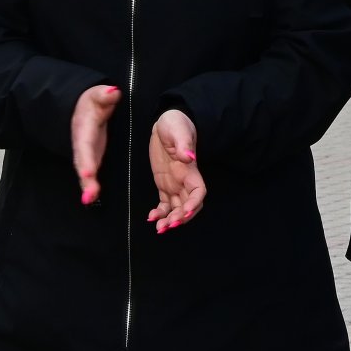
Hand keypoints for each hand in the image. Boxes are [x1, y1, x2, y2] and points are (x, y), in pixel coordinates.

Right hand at [71, 84, 119, 204]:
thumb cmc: (91, 102)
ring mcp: (86, 153)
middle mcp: (82, 144)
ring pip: (85, 172)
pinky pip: (89, 174)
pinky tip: (92, 198)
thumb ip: (104, 95)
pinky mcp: (91, 158)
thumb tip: (113, 92)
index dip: (86, 159)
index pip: (84, 144)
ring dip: (87, 186)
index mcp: (84, 129)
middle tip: (89, 194)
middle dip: (85, 179)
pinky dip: (90, 186)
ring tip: (90, 199)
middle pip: (83, 162)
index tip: (88, 172)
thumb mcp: (98, 95)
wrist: (82, 108)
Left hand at [147, 109, 205, 233]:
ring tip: (159, 228)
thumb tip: (189, 156)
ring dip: (171, 220)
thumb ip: (183, 144)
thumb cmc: (175, 124)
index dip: (194, 203)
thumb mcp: (178, 131)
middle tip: (168, 225)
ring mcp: (174, 183)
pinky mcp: (164, 184)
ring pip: (177, 207)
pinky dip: (160, 213)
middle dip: (181, 217)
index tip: (185, 212)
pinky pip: (164, 203)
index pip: (199, 191)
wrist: (166, 123)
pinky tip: (151, 217)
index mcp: (190, 169)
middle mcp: (184, 180)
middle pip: (188, 205)